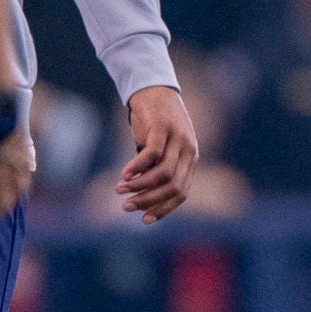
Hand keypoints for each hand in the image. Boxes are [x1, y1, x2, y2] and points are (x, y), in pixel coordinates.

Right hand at [119, 85, 198, 223]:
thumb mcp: (160, 151)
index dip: (163, 209)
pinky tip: (124, 174)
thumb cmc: (154, 126)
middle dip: (149, 200)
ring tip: (120, 189)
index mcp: (190, 161)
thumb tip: (141, 197)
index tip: (143, 220)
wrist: (154, 92)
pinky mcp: (164, 128)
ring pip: (163, 173)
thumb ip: (155, 171)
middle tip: (126, 206)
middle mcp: (189, 151)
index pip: (181, 193)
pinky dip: (137, 167)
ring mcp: (179, 139)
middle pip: (173, 186)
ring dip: (139, 185)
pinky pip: (152, 154)